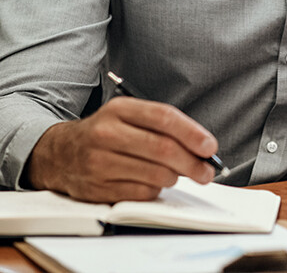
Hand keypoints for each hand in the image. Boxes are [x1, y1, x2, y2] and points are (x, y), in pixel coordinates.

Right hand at [24, 97, 218, 202]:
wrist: (59, 153)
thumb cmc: (106, 133)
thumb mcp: (128, 116)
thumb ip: (162, 126)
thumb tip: (201, 147)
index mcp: (120, 109)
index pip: (164, 118)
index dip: (192, 133)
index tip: (210, 147)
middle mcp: (107, 133)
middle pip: (162, 149)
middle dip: (192, 163)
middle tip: (207, 171)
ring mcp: (99, 162)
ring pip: (154, 174)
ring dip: (174, 177)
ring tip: (176, 174)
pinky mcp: (95, 188)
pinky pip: (140, 193)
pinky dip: (155, 191)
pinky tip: (154, 183)